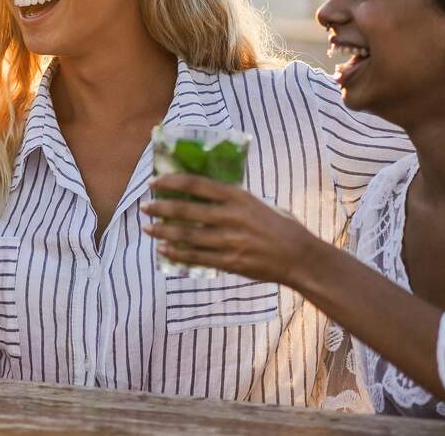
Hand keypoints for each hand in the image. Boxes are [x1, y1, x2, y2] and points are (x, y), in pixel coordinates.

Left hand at [141, 175, 323, 284]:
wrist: (299, 257)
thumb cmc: (279, 226)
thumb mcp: (257, 203)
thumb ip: (231, 199)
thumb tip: (201, 193)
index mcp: (239, 197)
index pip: (197, 185)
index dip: (172, 182)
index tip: (155, 182)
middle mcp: (231, 217)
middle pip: (187, 210)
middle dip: (161, 208)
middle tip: (145, 206)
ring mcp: (230, 241)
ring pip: (187, 235)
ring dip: (164, 231)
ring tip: (148, 228)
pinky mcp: (230, 262)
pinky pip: (197, 257)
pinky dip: (177, 253)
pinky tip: (163, 250)